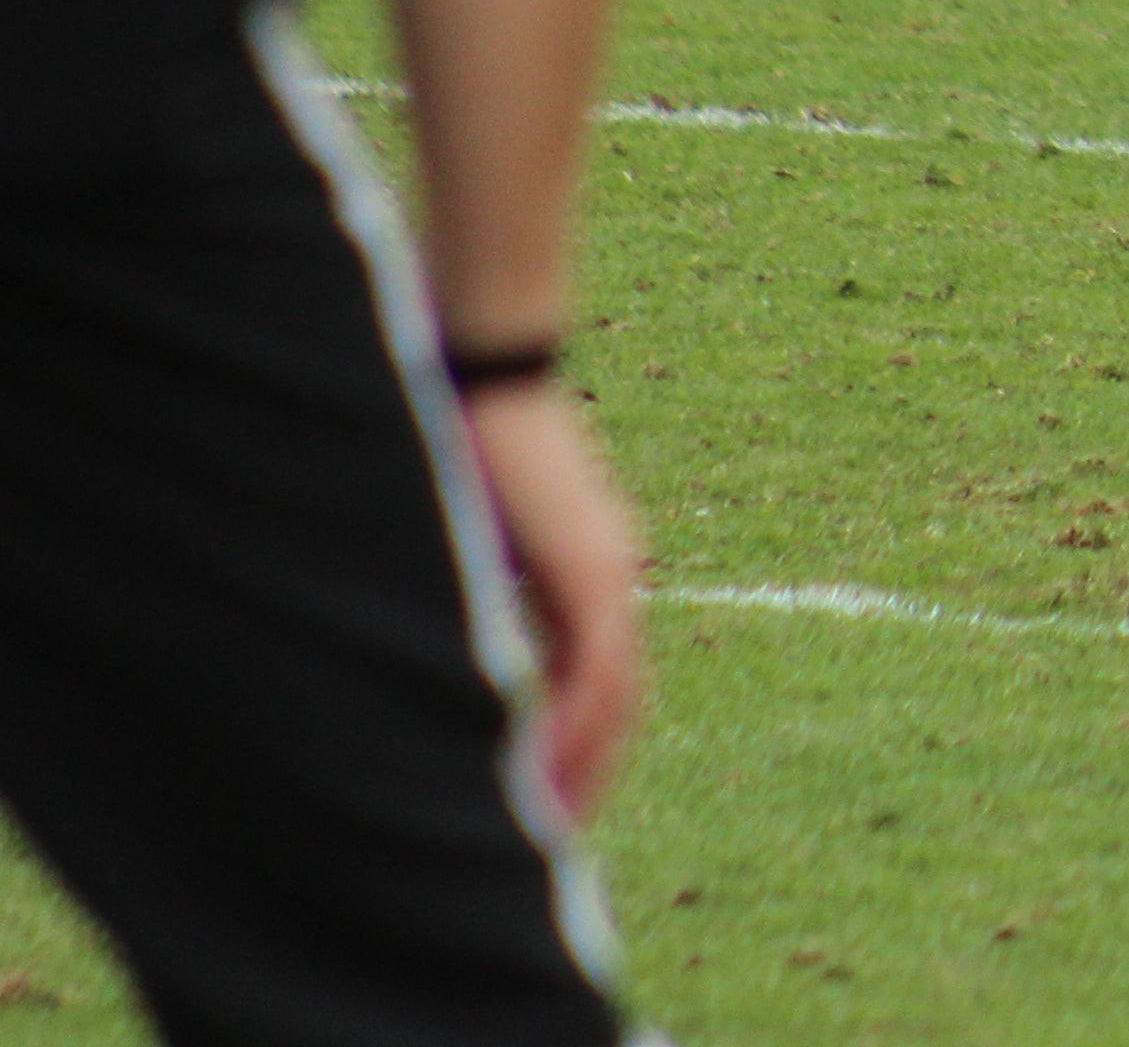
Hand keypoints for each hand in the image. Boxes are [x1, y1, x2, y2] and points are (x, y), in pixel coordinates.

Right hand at [456, 377, 643, 820]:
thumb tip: (435, 635)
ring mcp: (608, 571)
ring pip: (614, 695)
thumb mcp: (465, 531)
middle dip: (585, 768)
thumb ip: (471, 585)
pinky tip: (542, 773)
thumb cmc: (460, 437)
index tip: (540, 795)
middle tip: (549, 836)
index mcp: (582, 569)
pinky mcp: (591, 566)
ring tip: (547, 826)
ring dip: (583, 763)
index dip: (573, 740)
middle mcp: (610, 573)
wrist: (488, 369)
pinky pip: (596, 667)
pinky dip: (575, 725)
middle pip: (616, 698)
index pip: (594, 677)